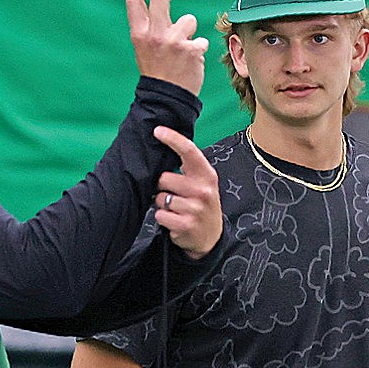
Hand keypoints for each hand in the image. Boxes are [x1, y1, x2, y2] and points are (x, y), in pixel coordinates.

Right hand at [126, 0, 208, 95]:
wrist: (166, 99)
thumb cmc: (157, 73)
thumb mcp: (144, 49)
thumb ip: (150, 28)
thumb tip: (162, 3)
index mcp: (139, 35)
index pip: (134, 1)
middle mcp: (155, 35)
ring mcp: (173, 42)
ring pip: (189, 20)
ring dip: (190, 32)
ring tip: (185, 50)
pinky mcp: (191, 50)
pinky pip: (201, 41)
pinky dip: (199, 51)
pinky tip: (192, 63)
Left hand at [151, 126, 221, 259]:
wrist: (211, 236)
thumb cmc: (200, 204)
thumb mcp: (202, 184)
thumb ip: (188, 169)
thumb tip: (161, 152)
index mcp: (207, 175)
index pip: (189, 151)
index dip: (172, 139)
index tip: (157, 131)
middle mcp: (203, 190)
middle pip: (164, 178)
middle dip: (162, 187)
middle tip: (173, 195)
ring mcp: (195, 208)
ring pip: (160, 198)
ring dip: (162, 204)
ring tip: (176, 209)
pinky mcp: (186, 225)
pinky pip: (160, 215)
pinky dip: (162, 218)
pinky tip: (174, 220)